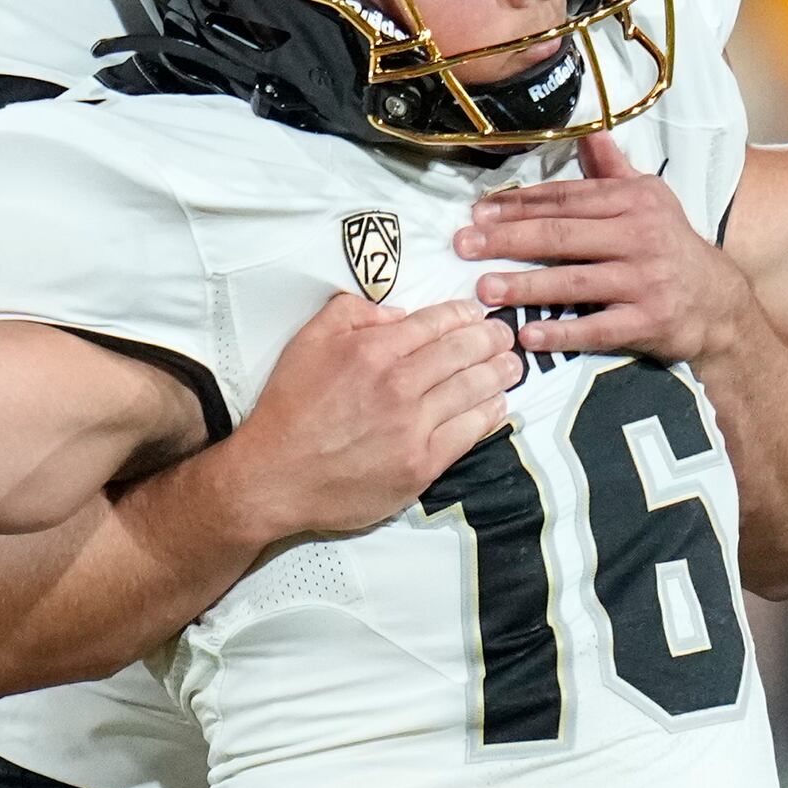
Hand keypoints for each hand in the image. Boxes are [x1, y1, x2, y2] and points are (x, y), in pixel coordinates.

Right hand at [228, 295, 520, 540]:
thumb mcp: (308, 340)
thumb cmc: (289, 407)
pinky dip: (489, 415)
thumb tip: (397, 314)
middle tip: (505, 334)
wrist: (274, 476)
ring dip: (500, 373)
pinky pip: (468, 433)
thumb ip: (352, 312)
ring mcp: (413, 428)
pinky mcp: (420, 465)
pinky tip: (498, 405)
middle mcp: (399, 385)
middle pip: (464, 352)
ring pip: (473, 390)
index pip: (436, 323)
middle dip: (492, 338)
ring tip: (513, 365)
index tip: (477, 314)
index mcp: (374, 350)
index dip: (464, 315)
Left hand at [457, 133, 765, 363]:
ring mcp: (645, 280)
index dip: (519, 205)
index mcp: (633, 202)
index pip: (566, 200)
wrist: (721, 302)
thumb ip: (613, 170)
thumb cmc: (672, 246)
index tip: (477, 212)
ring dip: (527, 286)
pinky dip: (564, 332)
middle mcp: (640, 236)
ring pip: (576, 282)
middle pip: (563, 236)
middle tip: (464, 246)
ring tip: (484, 289)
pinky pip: (599, 329)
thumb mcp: (650, 199)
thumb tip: (591, 132)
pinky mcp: (649, 321)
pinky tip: (529, 335)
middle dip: (509, 240)